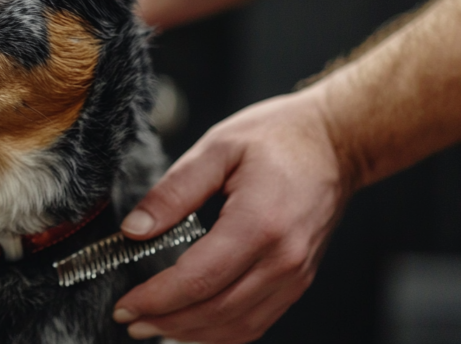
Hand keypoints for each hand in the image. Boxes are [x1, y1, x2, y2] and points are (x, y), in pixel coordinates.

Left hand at [113, 87, 354, 342]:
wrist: (335, 142)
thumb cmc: (277, 137)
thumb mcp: (216, 148)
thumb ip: (173, 192)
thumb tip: (134, 230)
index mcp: (259, 224)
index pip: (198, 279)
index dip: (156, 298)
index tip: (124, 305)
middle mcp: (283, 259)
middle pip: (215, 311)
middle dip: (165, 321)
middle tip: (128, 319)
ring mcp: (295, 275)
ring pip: (237, 326)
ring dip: (190, 334)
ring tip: (152, 326)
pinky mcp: (297, 280)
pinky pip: (256, 321)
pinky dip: (220, 332)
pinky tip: (191, 325)